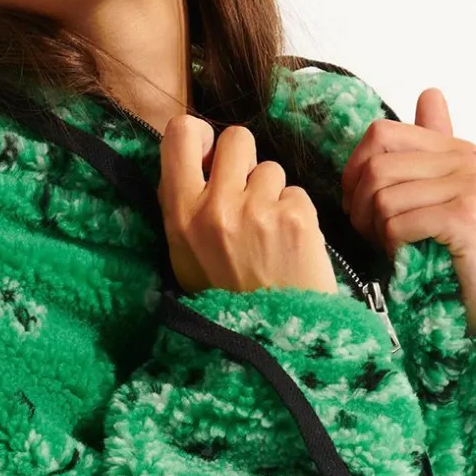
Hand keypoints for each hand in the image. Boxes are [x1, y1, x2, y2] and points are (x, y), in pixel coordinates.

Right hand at [159, 116, 337, 296]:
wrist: (272, 342)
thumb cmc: (226, 300)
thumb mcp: (184, 256)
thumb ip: (185, 205)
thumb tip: (200, 159)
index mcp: (179, 215)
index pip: (180, 134)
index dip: (201, 136)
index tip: (210, 157)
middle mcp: (215, 207)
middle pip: (237, 139)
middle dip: (245, 162)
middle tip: (248, 198)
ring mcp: (257, 210)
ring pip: (271, 168)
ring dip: (273, 195)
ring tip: (270, 236)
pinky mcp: (295, 217)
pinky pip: (296, 193)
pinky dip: (296, 216)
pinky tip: (290, 247)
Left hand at [340, 88, 475, 336]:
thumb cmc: (458, 259)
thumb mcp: (439, 198)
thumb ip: (429, 152)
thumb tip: (430, 93)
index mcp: (459, 150)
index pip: (382, 133)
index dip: (354, 168)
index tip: (356, 202)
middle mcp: (471, 160)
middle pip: (377, 165)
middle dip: (358, 204)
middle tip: (369, 234)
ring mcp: (473, 185)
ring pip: (384, 196)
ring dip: (375, 230)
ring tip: (392, 248)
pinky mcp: (468, 216)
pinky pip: (399, 222)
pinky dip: (392, 245)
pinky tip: (408, 258)